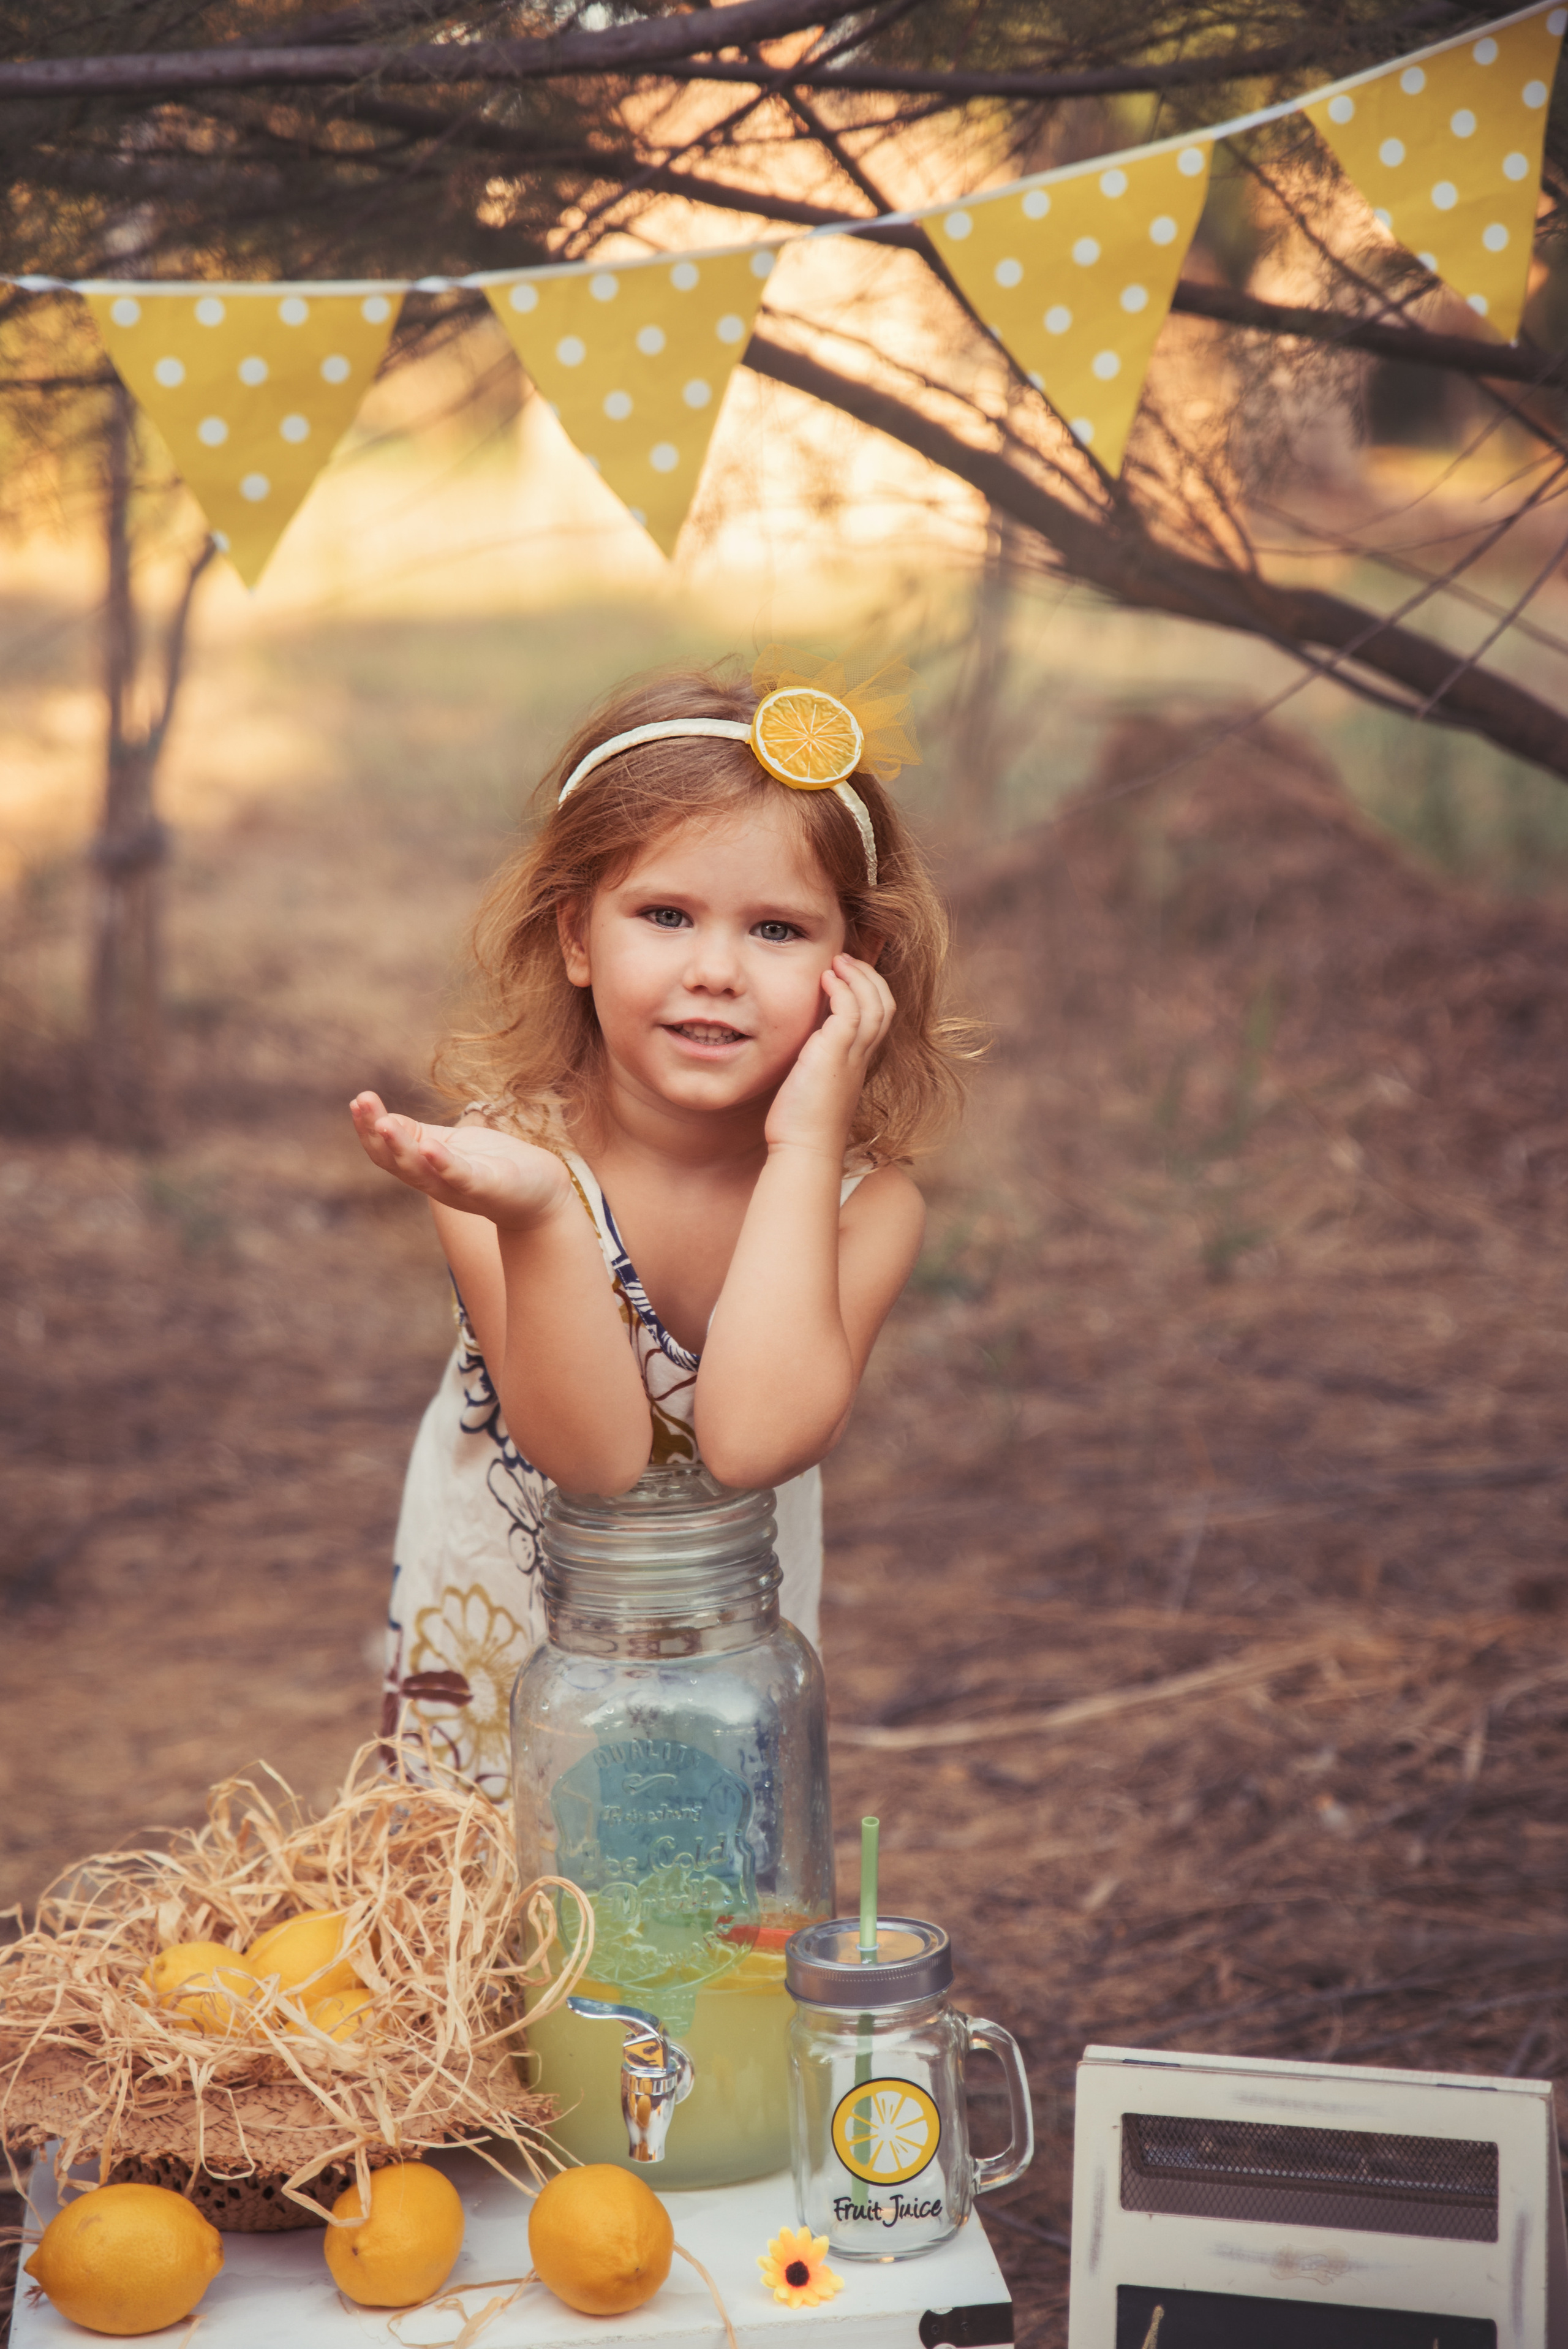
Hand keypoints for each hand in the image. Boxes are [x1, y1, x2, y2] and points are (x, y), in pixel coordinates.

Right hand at [349, 1093, 572, 1227]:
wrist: (542, 1195)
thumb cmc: (494, 1166)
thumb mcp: (451, 1146)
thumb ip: (418, 1136)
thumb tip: (381, 1119)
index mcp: (425, 1169)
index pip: (386, 1151)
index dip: (367, 1128)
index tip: (357, 1101)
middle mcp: (435, 1182)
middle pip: (395, 1161)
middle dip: (374, 1132)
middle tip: (360, 1104)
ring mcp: (460, 1188)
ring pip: (421, 1171)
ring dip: (400, 1147)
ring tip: (384, 1123)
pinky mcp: (488, 1188)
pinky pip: (462, 1177)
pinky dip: (444, 1163)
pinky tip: (430, 1146)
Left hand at [763, 955, 895, 1158]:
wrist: (803, 1148)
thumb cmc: (801, 1123)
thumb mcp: (813, 1082)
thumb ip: (815, 1060)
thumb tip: (802, 1047)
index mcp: (859, 1061)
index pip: (879, 1016)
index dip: (870, 989)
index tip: (849, 973)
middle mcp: (862, 1056)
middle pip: (886, 1004)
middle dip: (870, 976)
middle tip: (846, 960)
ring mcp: (852, 1055)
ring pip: (875, 1003)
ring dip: (858, 976)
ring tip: (837, 961)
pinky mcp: (835, 1054)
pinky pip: (851, 1010)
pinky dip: (843, 989)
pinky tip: (826, 979)